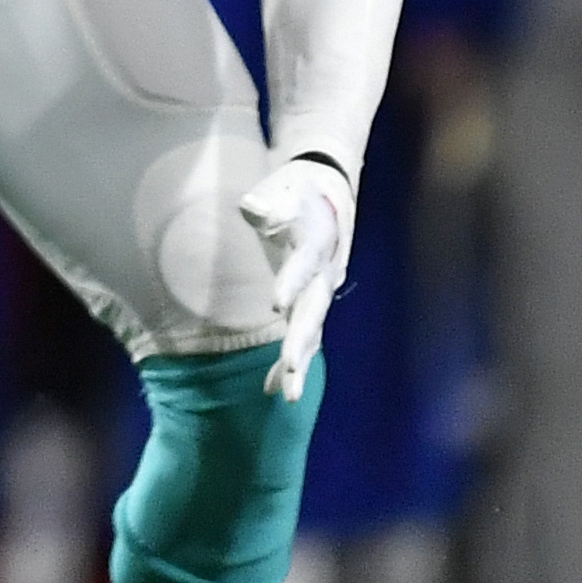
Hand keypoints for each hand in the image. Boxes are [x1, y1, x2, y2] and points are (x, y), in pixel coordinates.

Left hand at [240, 152, 355, 398]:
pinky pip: (304, 334)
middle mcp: (325, 272)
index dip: (291, 282)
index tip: (275, 305)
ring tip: (289, 395)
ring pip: (312, 330)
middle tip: (291, 370)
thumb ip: (270, 201)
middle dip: (302, 340)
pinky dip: (289, 361)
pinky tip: (272, 388)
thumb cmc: (298, 187)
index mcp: (319, 240)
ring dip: (299, 362)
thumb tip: (253, 207)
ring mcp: (320, 289)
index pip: (304, 264)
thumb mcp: (284, 186)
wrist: (329, 190)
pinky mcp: (311, 299)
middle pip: (314, 309)